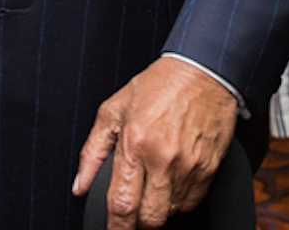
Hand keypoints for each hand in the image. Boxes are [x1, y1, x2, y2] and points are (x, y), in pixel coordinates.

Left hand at [72, 57, 238, 227]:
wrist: (201, 73)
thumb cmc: (156, 86)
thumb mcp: (113, 110)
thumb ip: (93, 152)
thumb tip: (79, 186)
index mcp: (135, 141)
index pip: (122, 203)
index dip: (115, 228)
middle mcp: (163, 159)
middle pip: (149, 219)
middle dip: (137, 223)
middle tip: (131, 211)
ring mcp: (189, 168)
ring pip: (170, 213)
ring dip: (158, 208)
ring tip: (152, 181)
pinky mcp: (209, 172)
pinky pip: (191, 203)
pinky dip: (178, 199)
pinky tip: (170, 177)